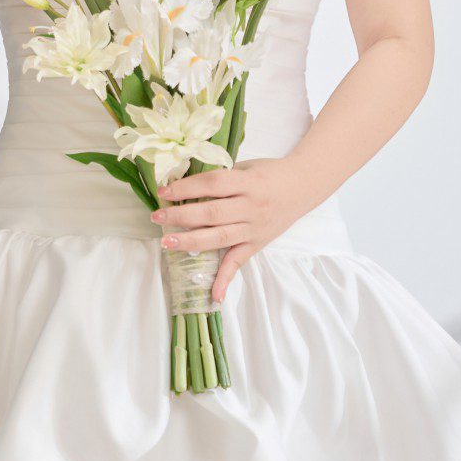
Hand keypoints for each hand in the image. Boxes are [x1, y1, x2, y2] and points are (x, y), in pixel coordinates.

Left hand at [150, 156, 316, 302]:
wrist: (303, 185)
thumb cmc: (268, 172)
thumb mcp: (245, 166)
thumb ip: (220, 177)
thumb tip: (184, 184)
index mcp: (247, 183)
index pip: (212, 185)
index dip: (186, 188)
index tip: (164, 191)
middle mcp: (251, 207)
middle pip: (212, 214)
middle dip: (181, 216)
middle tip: (157, 217)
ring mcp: (254, 229)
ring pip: (220, 238)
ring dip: (192, 242)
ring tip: (167, 243)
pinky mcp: (258, 244)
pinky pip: (239, 263)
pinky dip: (226, 279)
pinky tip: (213, 295)